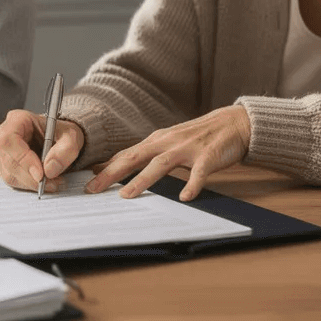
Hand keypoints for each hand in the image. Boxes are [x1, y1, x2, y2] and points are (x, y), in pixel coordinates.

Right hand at [0, 109, 84, 192]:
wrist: (59, 140)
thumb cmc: (60, 133)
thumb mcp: (71, 136)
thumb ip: (65, 150)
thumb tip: (49, 169)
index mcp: (17, 119)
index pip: (9, 139)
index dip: (22, 158)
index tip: (40, 174)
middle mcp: (5, 135)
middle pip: (9, 160)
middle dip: (31, 175)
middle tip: (52, 181)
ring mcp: (4, 152)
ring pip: (10, 174)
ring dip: (33, 183)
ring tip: (53, 181)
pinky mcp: (7, 167)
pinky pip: (14, 181)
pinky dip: (31, 185)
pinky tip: (45, 182)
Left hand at [85, 105, 250, 200]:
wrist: (233, 123)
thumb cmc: (198, 136)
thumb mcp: (169, 141)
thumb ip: (149, 153)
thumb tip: (122, 167)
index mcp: (157, 140)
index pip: (126, 154)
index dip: (106, 167)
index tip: (87, 181)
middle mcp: (168, 142)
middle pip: (135, 157)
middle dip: (112, 173)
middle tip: (94, 188)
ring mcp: (188, 149)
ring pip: (161, 164)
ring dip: (143, 179)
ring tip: (127, 194)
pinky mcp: (208, 156)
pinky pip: (199, 172)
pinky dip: (192, 184)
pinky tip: (185, 197)